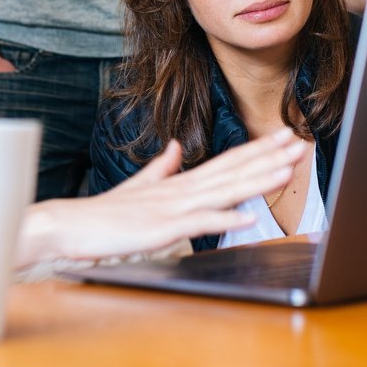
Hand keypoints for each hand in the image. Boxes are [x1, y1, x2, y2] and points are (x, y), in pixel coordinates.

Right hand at [15, 128, 309, 266]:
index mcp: (179, 182)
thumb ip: (160, 168)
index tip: (284, 137)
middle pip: (232, 170)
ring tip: (285, 171)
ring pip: (223, 191)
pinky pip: (199, 223)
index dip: (258, 149)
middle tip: (300, 143)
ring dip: (255, 180)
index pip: (226, 161)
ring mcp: (172, 207)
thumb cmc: (103, 214)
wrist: (67, 226)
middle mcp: (181, 189)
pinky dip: (224, 219)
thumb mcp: (137, 187)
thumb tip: (174, 148)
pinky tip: (248, 217)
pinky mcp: (161, 228)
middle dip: (268, 156)